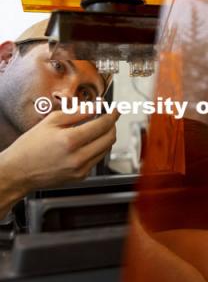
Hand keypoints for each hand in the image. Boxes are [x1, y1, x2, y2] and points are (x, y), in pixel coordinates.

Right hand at [0, 109, 119, 198]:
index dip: (112, 115)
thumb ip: (77, 112)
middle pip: (110, 138)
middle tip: (109, 117)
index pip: (103, 125)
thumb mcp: (51, 121)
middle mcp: (78, 157)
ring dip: (106, 136)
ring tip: (97, 128)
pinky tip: (88, 142)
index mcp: (70, 141)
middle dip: (112, 125)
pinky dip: (98, 148)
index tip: (115, 109)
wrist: (18, 172)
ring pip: (106, 149)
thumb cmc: (30, 146)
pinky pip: (97, 158)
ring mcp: (81, 169)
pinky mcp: (81, 176)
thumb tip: (97, 105)